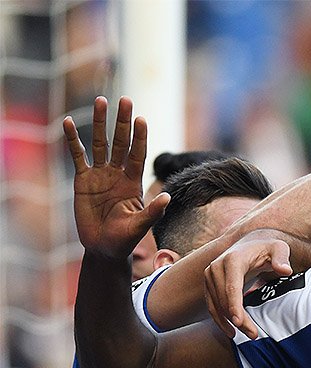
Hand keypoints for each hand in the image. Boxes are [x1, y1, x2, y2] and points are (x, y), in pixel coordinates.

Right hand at [63, 96, 168, 258]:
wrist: (103, 248)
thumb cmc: (125, 239)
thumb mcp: (140, 226)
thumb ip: (153, 211)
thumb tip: (167, 197)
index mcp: (134, 182)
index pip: (138, 154)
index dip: (140, 137)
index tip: (141, 119)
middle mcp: (118, 174)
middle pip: (121, 142)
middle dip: (122, 122)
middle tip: (125, 99)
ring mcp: (100, 175)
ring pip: (100, 143)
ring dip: (100, 123)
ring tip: (100, 100)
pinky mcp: (82, 180)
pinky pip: (77, 156)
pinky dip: (72, 139)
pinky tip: (67, 122)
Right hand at [205, 230, 293, 338]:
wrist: (251, 244)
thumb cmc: (267, 248)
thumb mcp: (279, 248)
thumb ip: (282, 258)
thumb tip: (285, 269)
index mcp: (233, 259)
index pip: (231, 286)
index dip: (234, 306)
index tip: (238, 322)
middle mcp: (216, 267)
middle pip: (225, 299)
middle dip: (238, 320)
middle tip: (254, 335)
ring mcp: (210, 276)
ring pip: (216, 305)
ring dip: (229, 323)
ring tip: (249, 335)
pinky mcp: (209, 284)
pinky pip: (211, 306)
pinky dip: (220, 320)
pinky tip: (231, 331)